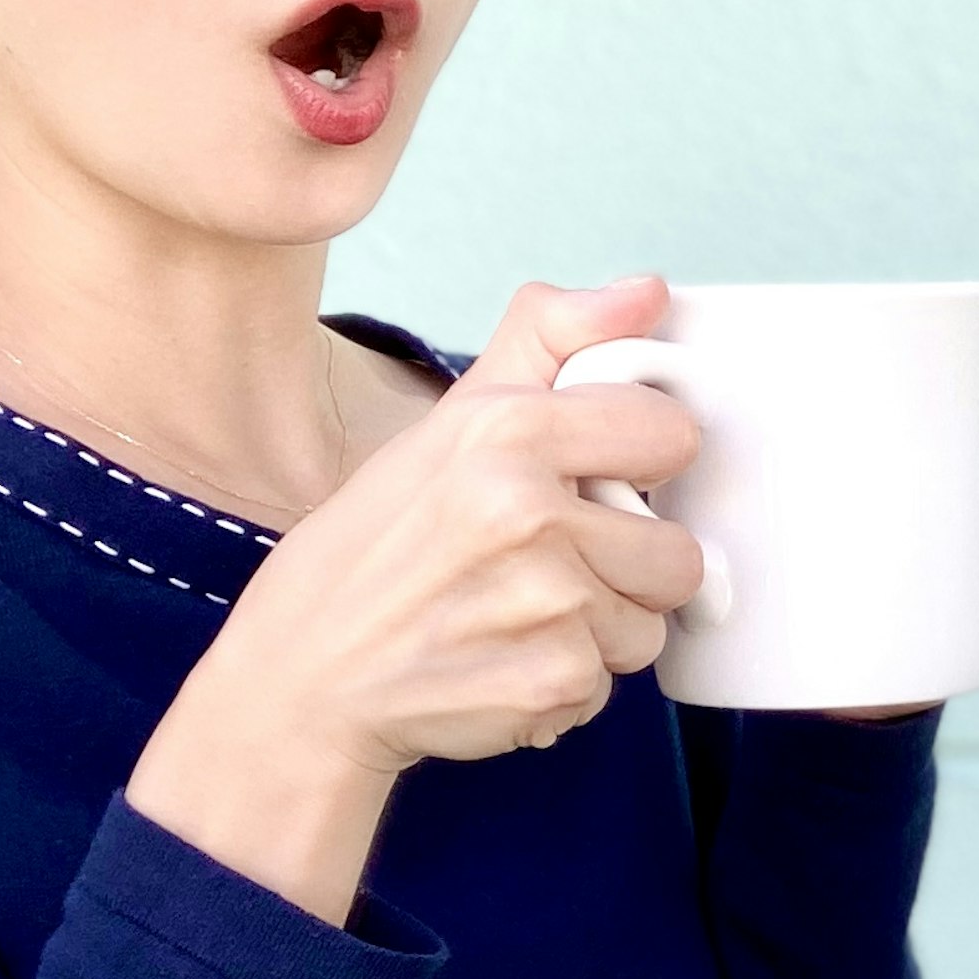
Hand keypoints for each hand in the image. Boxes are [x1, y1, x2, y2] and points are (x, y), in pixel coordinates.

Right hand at [127, 276, 706, 917]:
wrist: (298, 681)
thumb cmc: (373, 552)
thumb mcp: (445, 428)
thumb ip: (549, 345)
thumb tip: (649, 292)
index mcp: (506, 429)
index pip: (672, 434)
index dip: (639, 468)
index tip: (591, 487)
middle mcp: (527, 509)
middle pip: (679, 552)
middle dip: (623, 571)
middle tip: (538, 571)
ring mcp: (544, 601)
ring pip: (650, 626)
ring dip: (595, 634)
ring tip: (511, 620)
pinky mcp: (551, 681)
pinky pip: (610, 685)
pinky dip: (562, 686)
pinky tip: (496, 665)